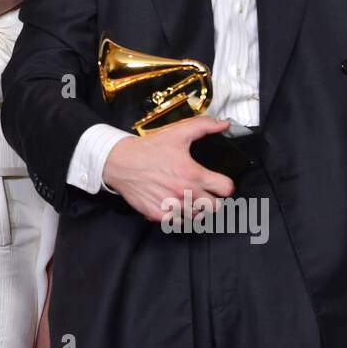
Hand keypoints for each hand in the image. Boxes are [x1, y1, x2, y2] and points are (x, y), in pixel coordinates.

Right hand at [101, 116, 235, 223]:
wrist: (121, 162)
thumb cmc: (149, 148)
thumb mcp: (178, 133)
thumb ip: (204, 126)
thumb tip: (224, 124)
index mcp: (193, 174)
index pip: (225, 189)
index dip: (224, 185)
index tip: (218, 183)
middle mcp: (185, 193)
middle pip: (215, 207)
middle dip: (212, 199)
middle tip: (205, 192)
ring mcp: (171, 206)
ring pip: (197, 217)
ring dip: (196, 209)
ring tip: (189, 198)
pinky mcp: (158, 215)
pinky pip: (178, 223)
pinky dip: (179, 216)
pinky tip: (175, 205)